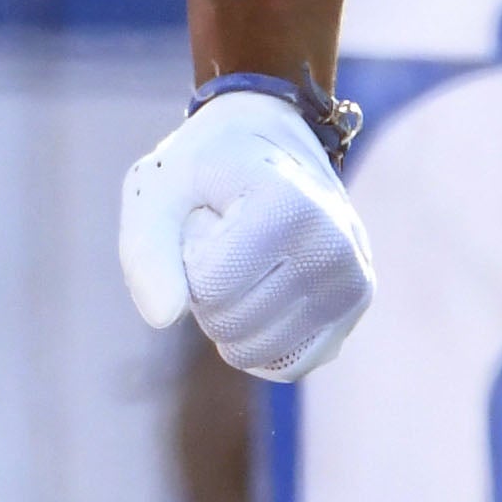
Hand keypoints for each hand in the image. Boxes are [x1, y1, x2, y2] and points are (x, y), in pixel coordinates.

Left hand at [116, 89, 374, 381]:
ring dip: (232, 314)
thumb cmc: (204, 165)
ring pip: (256, 352)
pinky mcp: (356, 305)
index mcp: (289, 205)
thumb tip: (161, 319)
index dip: (186, 259)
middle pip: (229, 324)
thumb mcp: (156, 189)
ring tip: (248, 257)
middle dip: (206, 290)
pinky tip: (268, 288)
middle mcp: (334, 244)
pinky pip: (287, 364)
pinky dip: (261, 338)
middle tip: (226, 236)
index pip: (209, 287)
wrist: (271, 136)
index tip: (207, 214)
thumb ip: (146, 249)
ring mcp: (353, 279)